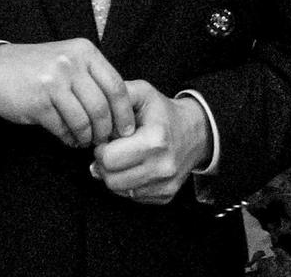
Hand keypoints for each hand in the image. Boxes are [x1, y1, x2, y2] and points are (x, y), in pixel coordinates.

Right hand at [0, 39, 134, 147]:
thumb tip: (120, 111)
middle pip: (102, 106)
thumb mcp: (70, 60)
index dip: (124, 112)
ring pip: (84, 120)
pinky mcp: (38, 102)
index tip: (126, 129)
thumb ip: (93, 77)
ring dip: (87, 137)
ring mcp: (54, 82)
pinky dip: (70, 138)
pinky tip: (70, 140)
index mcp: (85, 51)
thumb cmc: (38, 68)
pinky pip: (63, 128)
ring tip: (85, 141)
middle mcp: (71, 63)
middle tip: (105, 140)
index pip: (117, 86)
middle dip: (107, 129)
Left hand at [92, 80, 210, 205]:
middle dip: (104, 164)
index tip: (109, 139)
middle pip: (111, 179)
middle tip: (112, 150)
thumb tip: (95, 120)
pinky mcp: (166, 196)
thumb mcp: (142, 93)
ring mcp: (166, 184)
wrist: (195, 132)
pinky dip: (128, 183)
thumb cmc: (163, 113)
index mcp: (155, 140)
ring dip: (114, 175)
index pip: (108, 158)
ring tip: (123, 158)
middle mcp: (163, 166)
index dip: (101, 148)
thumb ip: (117, 96)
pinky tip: (135, 167)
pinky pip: (132, 197)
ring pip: (119, 191)